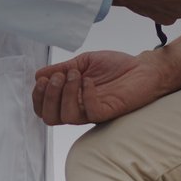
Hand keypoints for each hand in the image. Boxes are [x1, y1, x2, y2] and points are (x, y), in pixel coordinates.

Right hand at [32, 49, 169, 124]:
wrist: (142, 68)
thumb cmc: (115, 67)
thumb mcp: (83, 62)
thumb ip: (62, 68)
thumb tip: (38, 74)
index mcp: (69, 98)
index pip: (44, 109)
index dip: (38, 96)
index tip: (43, 79)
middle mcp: (78, 108)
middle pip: (50, 118)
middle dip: (48, 96)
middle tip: (59, 77)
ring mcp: (91, 112)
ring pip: (67, 117)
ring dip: (65, 94)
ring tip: (75, 75)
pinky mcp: (107, 112)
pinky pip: (90, 112)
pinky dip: (86, 95)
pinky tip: (90, 81)